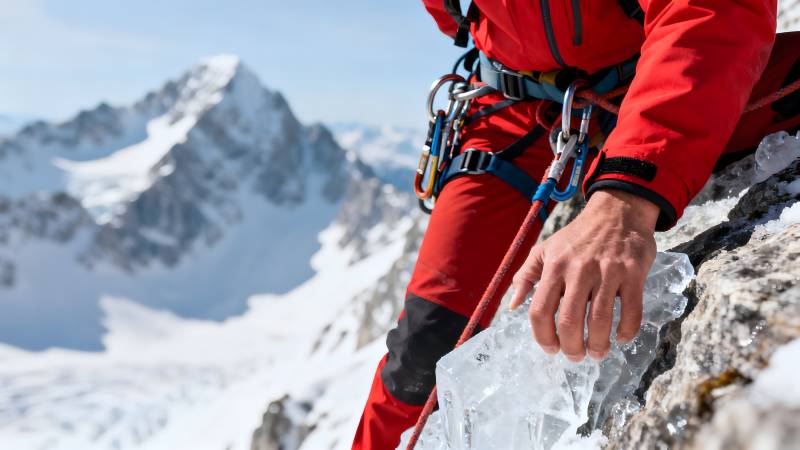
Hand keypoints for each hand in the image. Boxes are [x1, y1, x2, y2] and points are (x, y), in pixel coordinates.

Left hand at [509, 189, 658, 361]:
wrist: (617, 212)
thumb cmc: (577, 236)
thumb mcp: (545, 249)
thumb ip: (526, 276)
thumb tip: (512, 305)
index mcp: (554, 267)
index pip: (540, 311)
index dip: (543, 337)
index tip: (551, 349)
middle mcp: (578, 270)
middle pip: (569, 321)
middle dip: (571, 347)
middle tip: (575, 357)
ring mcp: (607, 272)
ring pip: (600, 320)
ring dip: (598, 345)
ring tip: (597, 353)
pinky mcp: (633, 273)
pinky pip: (631, 310)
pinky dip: (626, 330)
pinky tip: (621, 338)